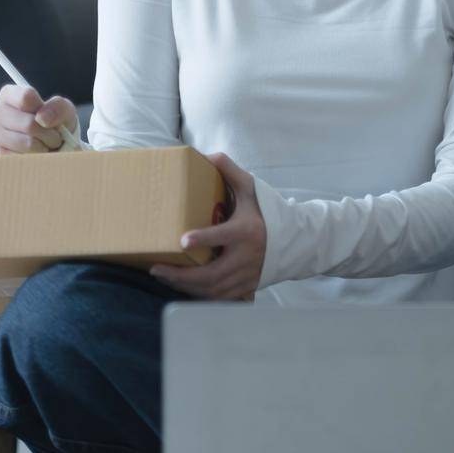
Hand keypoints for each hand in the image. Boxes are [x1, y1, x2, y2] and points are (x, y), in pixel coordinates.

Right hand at [0, 84, 76, 154]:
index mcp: (9, 95)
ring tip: (47, 144)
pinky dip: (37, 159)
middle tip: (55, 136)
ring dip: (45, 147)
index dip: (44, 109)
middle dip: (49, 133)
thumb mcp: (63, 109)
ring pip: (28, 143)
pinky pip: (24, 159)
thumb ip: (57, 107)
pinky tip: (36, 153)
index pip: (26, 97)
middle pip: (29, 124)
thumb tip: (42, 119)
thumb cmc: (55, 121)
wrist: (52, 143)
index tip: (49, 116)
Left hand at [150, 152, 266, 300]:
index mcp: (246, 231)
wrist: (296, 241)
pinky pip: (219, 297)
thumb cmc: (268, 212)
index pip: (223, 236)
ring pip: (213, 289)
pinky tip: (181, 288)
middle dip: (182, 275)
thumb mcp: (252, 189)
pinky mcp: (246, 287)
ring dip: (185, 287)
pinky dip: (199, 295)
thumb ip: (230, 171)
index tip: (182, 241)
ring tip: (163, 277)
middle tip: (157, 268)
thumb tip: (207, 155)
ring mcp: (246, 275)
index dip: (203, 240)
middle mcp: (246, 257)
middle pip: (212, 274)